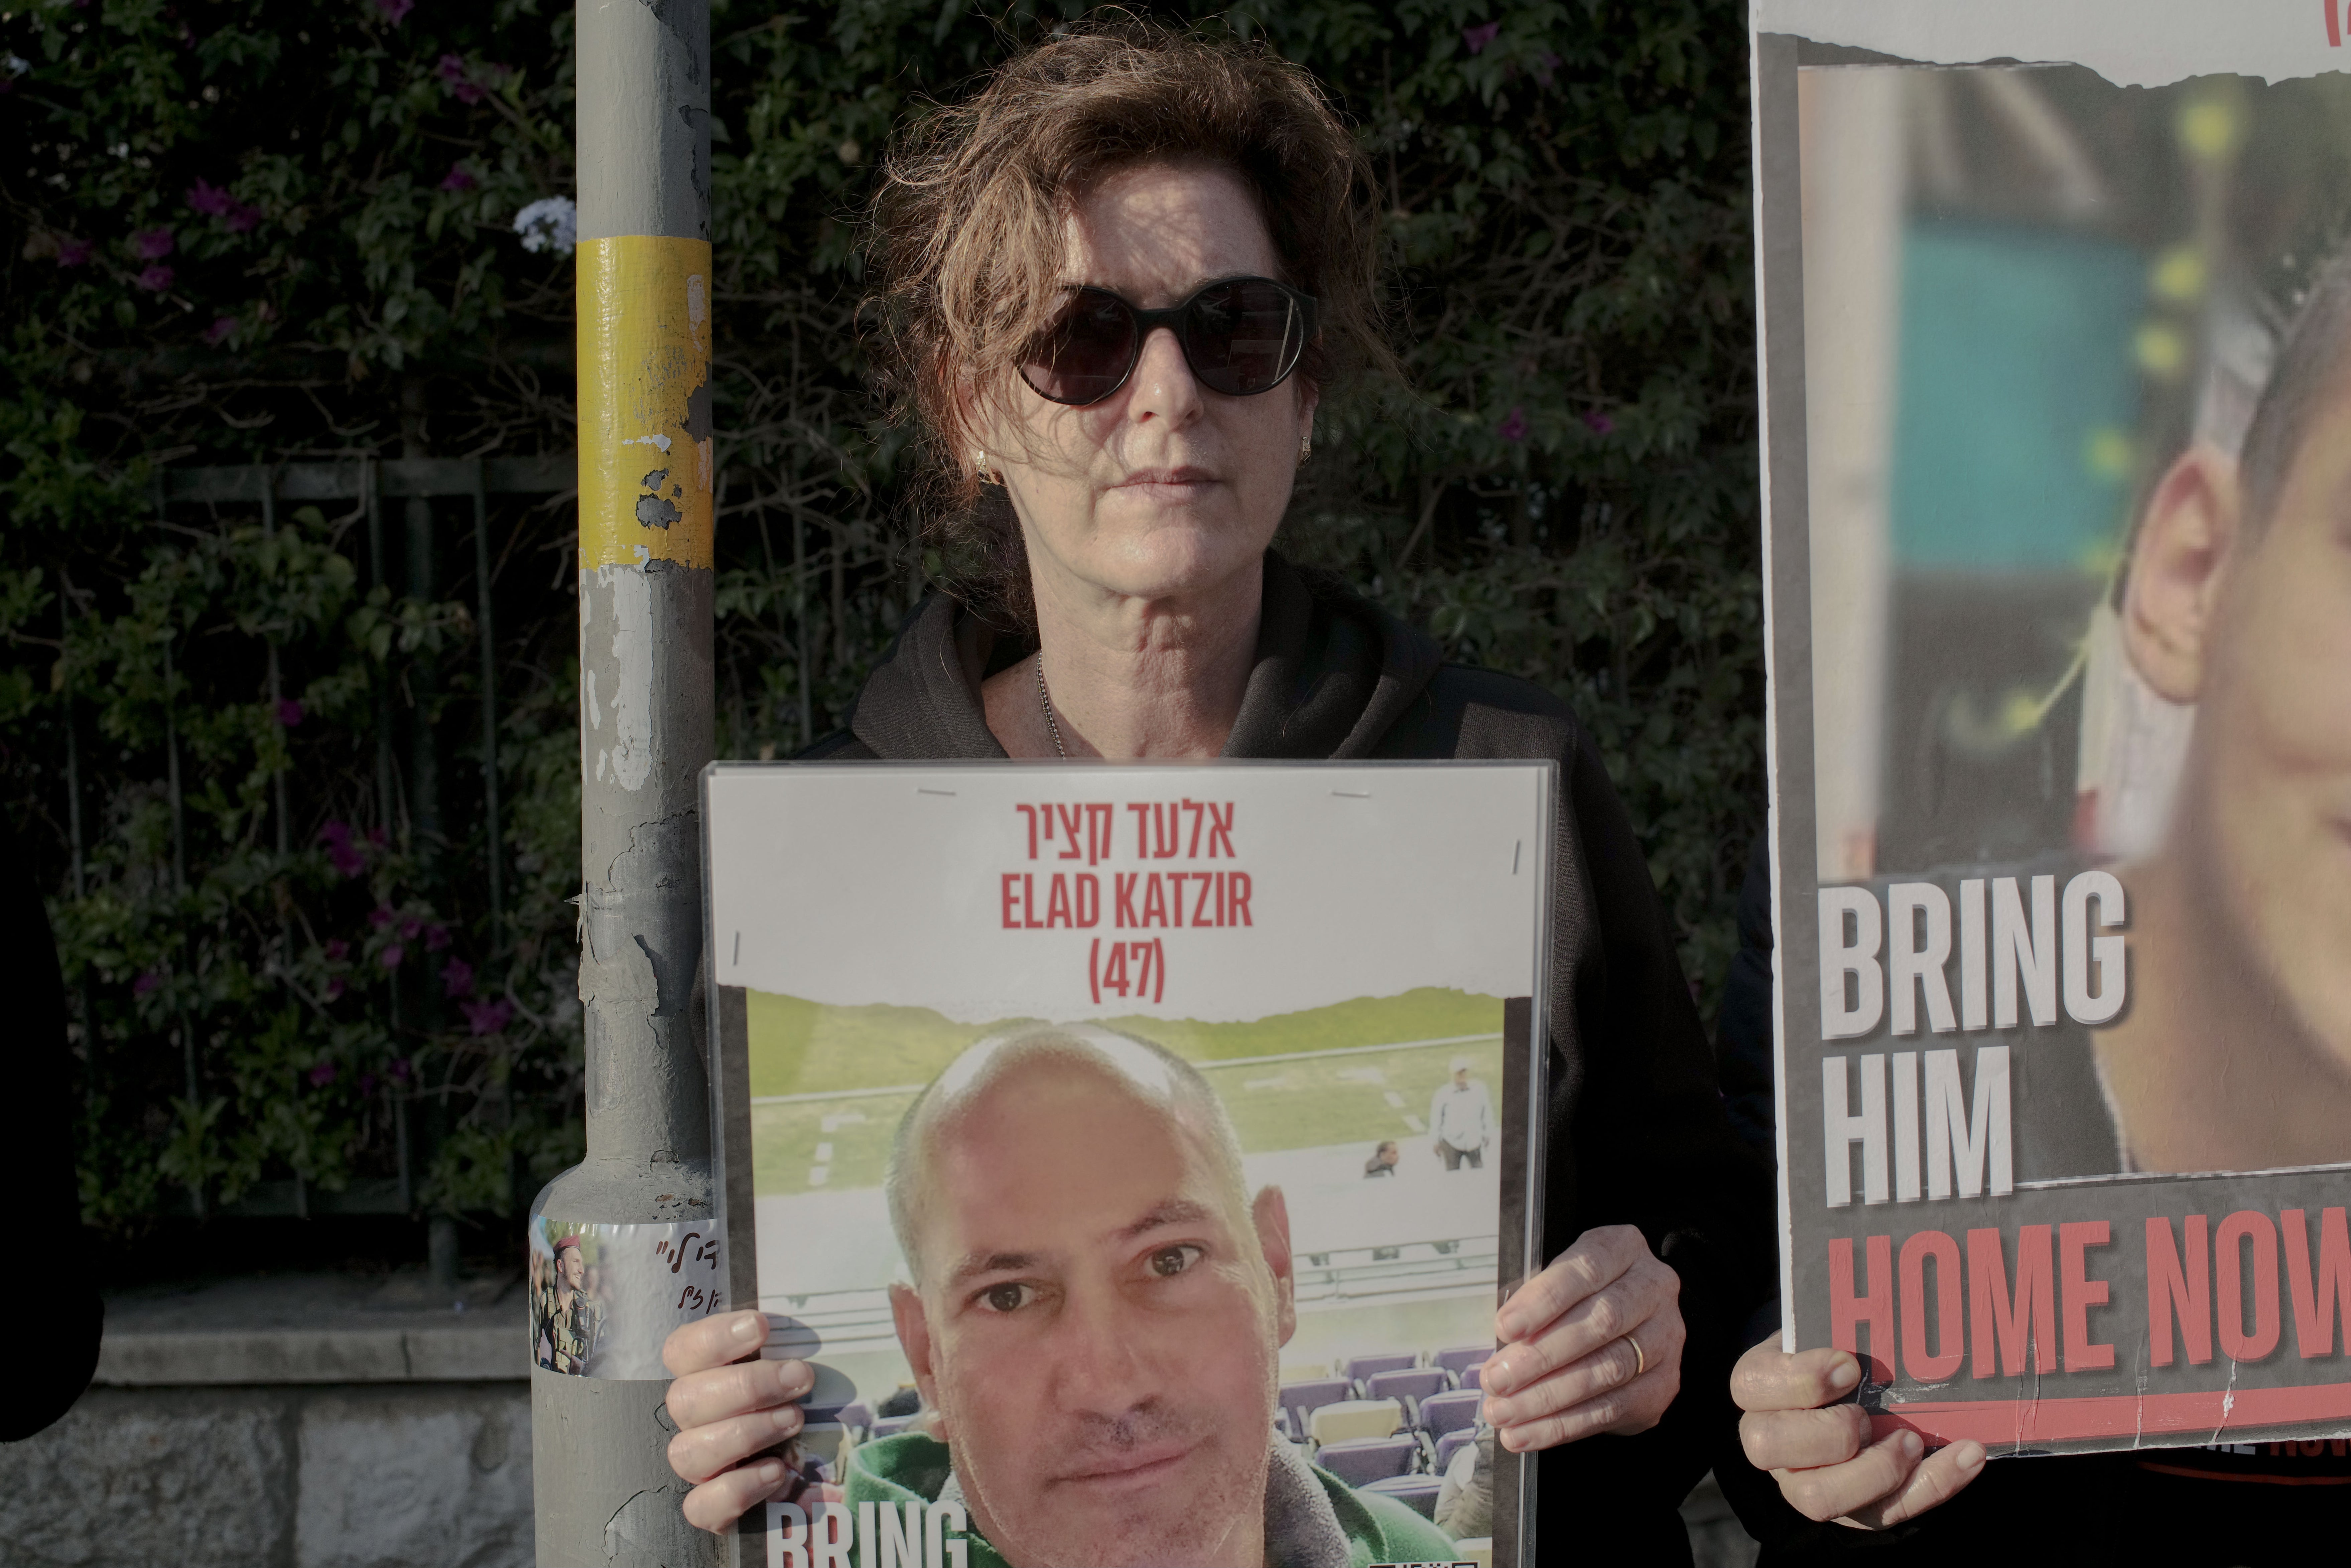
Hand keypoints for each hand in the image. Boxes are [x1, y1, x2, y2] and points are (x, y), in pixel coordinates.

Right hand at [661, 1310, 817, 1533]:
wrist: (829, 1473)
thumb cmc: (816, 1399)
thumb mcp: (824, 1360)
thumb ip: (826, 1331)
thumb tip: (885, 1293)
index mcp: (709, 1374)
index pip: (681, 1350)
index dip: (713, 1337)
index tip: (761, 1327)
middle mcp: (696, 1419)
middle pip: (684, 1400)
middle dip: (746, 1386)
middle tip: (800, 1378)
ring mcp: (702, 1466)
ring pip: (687, 1452)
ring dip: (744, 1433)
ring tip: (794, 1420)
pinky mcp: (713, 1509)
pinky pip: (701, 1506)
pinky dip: (737, 1489)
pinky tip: (777, 1472)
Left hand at [1480, 1224, 1683, 1450]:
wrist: (1634, 1322)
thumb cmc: (1580, 1295)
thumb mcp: (1558, 1280)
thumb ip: (1533, 1300)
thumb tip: (1495, 1340)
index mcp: (1623, 1248)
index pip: (1585, 1270)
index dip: (1543, 1300)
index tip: (1504, 1327)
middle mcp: (1653, 1289)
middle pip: (1599, 1323)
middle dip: (1540, 1356)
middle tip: (1496, 1379)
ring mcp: (1665, 1338)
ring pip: (1606, 1370)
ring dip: (1547, 1397)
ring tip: (1504, 1412)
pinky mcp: (1663, 1384)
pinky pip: (1612, 1408)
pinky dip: (1564, 1424)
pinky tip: (1528, 1432)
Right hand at [1731, 1338, 1984, 1526]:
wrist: (1847, 1389)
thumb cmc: (1834, 1350)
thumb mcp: (1826, 1330)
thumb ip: (1840, 1325)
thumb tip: (1890, 1313)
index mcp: (1757, 1388)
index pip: (1752, 1386)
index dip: (1803, 1379)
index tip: (1850, 1364)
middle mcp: (1768, 1441)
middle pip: (1770, 1448)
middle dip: (1829, 1432)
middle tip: (1869, 1415)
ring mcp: (1804, 1481)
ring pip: (1818, 1497)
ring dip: (1875, 1470)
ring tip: (1911, 1441)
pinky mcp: (1852, 1509)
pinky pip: (1886, 1511)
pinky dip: (1934, 1483)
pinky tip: (1968, 1456)